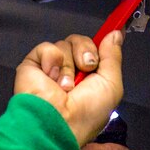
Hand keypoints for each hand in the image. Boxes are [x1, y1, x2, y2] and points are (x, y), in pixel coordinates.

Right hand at [14, 32, 123, 146]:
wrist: (55, 122)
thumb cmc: (85, 113)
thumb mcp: (111, 86)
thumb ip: (113, 58)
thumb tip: (115, 33)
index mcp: (90, 79)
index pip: (97, 51)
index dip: (104, 40)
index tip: (116, 27)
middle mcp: (72, 72)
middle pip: (82, 42)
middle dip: (87, 52)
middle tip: (86, 69)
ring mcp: (52, 68)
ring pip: (66, 44)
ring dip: (70, 64)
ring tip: (65, 86)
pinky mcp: (34, 65)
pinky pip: (47, 47)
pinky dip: (52, 60)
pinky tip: (50, 78)